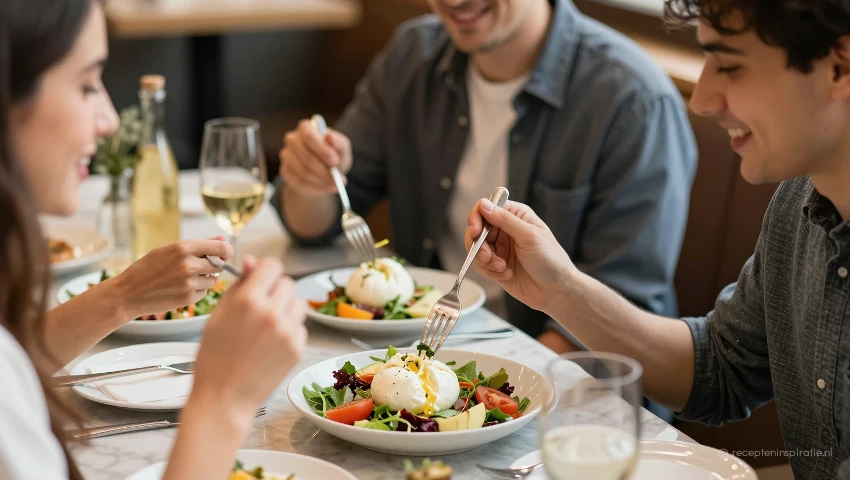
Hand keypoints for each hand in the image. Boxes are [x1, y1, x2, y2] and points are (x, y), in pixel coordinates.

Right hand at [108, 237, 232, 319]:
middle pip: (219, 265)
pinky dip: (196, 291)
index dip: (226, 251)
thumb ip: (199, 244)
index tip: (223, 254)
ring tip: (183, 278)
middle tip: (198, 267)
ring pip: (213, 280)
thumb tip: (223, 237)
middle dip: (214, 266)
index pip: (221, 247)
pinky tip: (179, 289)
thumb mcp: (169, 250)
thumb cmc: (147, 269)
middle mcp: (188, 264)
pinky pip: (203, 293)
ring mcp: (189, 283)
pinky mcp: (188, 298)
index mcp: (183, 247)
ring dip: (204, 279)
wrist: (128, 294)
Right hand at [189, 256, 307, 423]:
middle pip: (287, 283)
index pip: (272, 265)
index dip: (264, 272)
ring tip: (266, 327)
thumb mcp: (217, 316)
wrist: (224, 399)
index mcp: (248, 300)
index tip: (260, 281)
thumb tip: (252, 262)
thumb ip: (238, 286)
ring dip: (286, 309)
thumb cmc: (214, 358)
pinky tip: (271, 344)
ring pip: (298, 303)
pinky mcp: (298, 348)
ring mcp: (288, 331)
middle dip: (275, 291)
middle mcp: (271, 313)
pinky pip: (301, 326)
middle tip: (259, 309)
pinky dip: (290, 330)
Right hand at [280, 119, 352, 196]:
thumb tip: (329, 136)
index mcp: (306, 128)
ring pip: (302, 172)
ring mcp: (286, 155)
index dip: (322, 150)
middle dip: (324, 171)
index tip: (335, 162)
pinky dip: (315, 188)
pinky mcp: (285, 171)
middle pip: (305, 157)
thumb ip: (339, 143)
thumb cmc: (333, 156)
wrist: (323, 173)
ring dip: (321, 181)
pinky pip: (298, 182)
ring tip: (335, 185)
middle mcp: (292, 139)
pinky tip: (324, 188)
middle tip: (338, 180)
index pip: (309, 136)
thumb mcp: (342, 149)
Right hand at [465, 199, 575, 313]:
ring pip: (475, 248)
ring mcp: (499, 248)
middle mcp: (504, 229)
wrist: (556, 290)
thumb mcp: (529, 236)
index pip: (486, 208)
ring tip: (501, 268)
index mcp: (515, 215)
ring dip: (485, 260)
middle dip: (478, 244)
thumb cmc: (550, 259)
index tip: (475, 232)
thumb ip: (505, 220)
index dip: (476, 218)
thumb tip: (484, 204)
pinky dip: (489, 271)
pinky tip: (506, 275)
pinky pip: (480, 265)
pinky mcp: (495, 265)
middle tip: (486, 256)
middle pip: (476, 229)